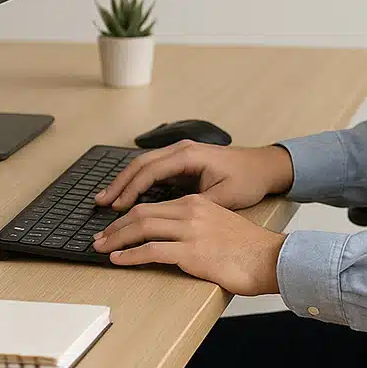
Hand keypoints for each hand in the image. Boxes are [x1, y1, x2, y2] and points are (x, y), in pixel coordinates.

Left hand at [92, 193, 286, 295]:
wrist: (270, 258)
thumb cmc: (249, 247)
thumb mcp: (221, 224)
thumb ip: (197, 223)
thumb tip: (172, 236)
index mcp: (199, 203)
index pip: (153, 205)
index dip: (128, 216)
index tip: (114, 227)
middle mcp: (192, 211)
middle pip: (141, 213)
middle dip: (115, 226)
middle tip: (99, 238)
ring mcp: (191, 231)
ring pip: (142, 228)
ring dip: (116, 239)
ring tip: (102, 249)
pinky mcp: (191, 253)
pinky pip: (151, 251)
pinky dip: (129, 256)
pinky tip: (118, 261)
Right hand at [95, 140, 293, 211]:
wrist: (265, 166)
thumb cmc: (248, 180)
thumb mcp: (223, 197)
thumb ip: (195, 205)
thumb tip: (169, 217)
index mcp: (190, 155)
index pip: (150, 171)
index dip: (131, 190)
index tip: (117, 209)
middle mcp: (183, 150)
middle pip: (141, 164)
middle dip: (119, 184)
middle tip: (100, 204)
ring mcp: (182, 153)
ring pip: (145, 165)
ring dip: (125, 182)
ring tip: (107, 201)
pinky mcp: (184, 162)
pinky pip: (154, 169)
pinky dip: (138, 181)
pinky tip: (128, 196)